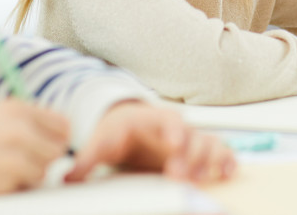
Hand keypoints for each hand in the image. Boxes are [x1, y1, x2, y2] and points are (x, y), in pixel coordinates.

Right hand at [0, 98, 69, 193]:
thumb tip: (66, 138)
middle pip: (56, 152)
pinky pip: (18, 188)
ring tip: (8, 169)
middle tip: (25, 159)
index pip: (63, 127)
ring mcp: (3, 157)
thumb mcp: (3, 117)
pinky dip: (10, 187)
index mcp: (17, 110)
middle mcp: (13, 132)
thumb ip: (33, 122)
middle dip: (44, 159)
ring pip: (40, 173)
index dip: (59, 138)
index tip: (48, 143)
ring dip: (28, 176)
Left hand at [66, 102, 235, 183]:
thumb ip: (88, 157)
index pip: (168, 120)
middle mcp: (177, 127)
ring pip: (209, 143)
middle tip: (181, 174)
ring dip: (211, 159)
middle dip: (191, 154)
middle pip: (192, 134)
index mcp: (155, 119)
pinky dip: (226, 159)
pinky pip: (219, 152)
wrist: (128, 125)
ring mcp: (189, 139)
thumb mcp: (102, 140)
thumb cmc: (118, 131)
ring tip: (206, 178)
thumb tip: (69, 175)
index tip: (173, 144)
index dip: (173, 131)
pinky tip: (227, 173)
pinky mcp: (197, 153)